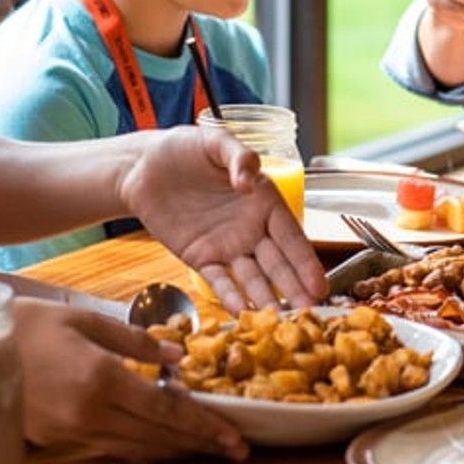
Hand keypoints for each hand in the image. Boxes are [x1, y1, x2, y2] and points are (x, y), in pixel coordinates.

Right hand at [13, 299, 247, 460]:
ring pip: (138, 449)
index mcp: (100, 380)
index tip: (233, 436)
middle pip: (158, 436)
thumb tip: (178, 355)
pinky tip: (163, 444)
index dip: (203, 425)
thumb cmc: (32, 326)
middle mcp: (90, 413)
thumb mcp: (87, 322)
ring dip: (176, 451)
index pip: (166, 409)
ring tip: (207, 450)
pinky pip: (113, 449)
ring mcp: (74, 431)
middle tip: (235, 450)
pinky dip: (144, 448)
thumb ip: (137, 340)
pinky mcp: (61, 440)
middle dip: (200, 444)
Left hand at [119, 127, 327, 310]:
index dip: (306, 261)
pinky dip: (230, 296)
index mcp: (264, 201)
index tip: (319, 285)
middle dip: (294, 289)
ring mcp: (228, 246)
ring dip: (265, 299)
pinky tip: (240, 313)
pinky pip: (219, 280)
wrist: (143, 167)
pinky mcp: (201, 258)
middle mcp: (252, 228)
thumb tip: (250, 180)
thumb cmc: (183, 149)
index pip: (291, 236)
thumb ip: (238, 156)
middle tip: (309, 314)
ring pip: (252, 278)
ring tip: (277, 322)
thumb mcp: (214, 142)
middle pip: (278, 264)